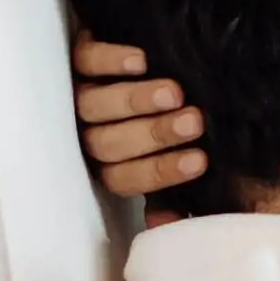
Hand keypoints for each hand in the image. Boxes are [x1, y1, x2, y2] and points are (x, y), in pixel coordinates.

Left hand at [72, 36, 207, 207]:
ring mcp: (82, 92)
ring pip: (94, 105)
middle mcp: (91, 132)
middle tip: (193, 122)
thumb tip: (167, 224)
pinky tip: (142, 62)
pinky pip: (85, 61)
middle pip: (108, 143)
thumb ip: (176, 191)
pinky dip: (111, 62)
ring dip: (135, 101)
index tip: (200, 160)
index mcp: (111, 164)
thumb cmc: (172, 116)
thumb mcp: (177, 155)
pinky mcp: (79, 55)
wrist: (164, 57)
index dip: (159, 172)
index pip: (125, 178)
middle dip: (153, 135)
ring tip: (174, 93)